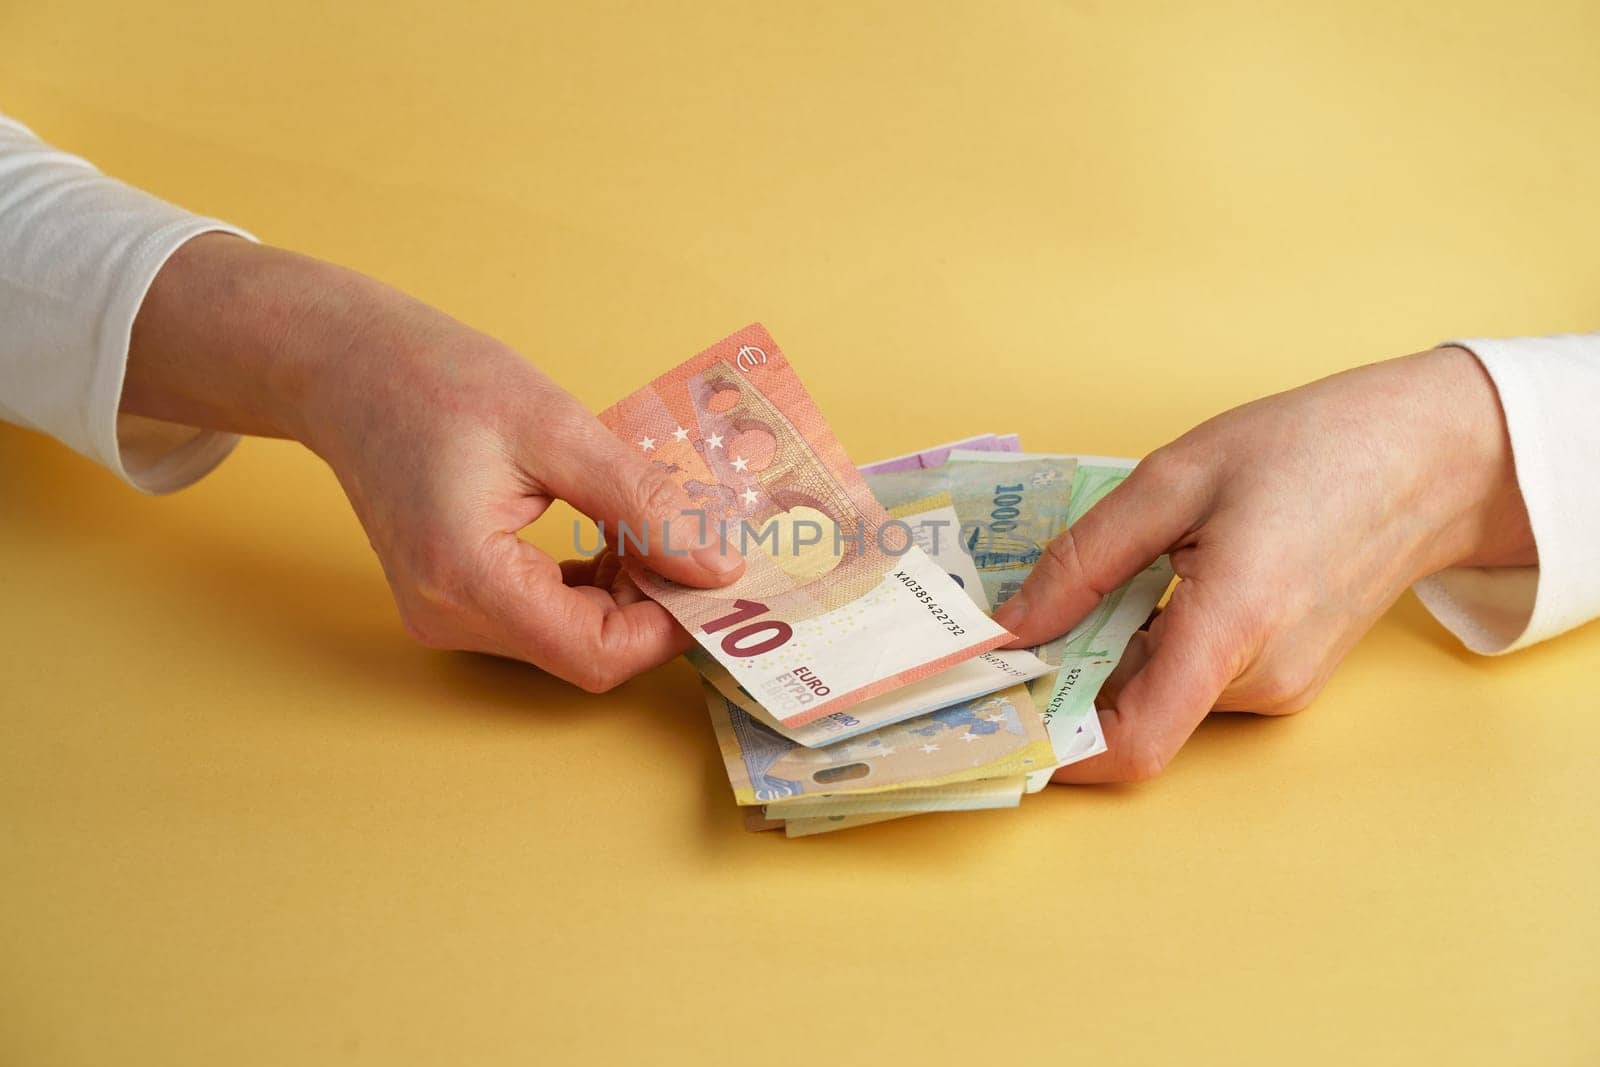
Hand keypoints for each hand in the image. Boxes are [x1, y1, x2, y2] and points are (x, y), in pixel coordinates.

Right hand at [125, 235, 742, 690]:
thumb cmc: (437, 379)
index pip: (595, 654)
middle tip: (697, 536)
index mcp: (467, 578)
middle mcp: (449, 617)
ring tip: (649, 522)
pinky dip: (591, 586)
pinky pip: (543, 616)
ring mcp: (446, 615)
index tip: (715, 572)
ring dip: (627, 593)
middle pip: (586, 650)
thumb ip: (643, 504)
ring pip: (570, 637)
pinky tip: (610, 535)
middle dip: (655, 602)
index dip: (669, 625)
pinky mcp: (452, 600)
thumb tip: (719, 566)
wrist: (344, 365)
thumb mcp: (558, 429)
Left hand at [993, 347, 1535, 783]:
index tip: (998, 713)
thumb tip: (1011, 628)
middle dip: (1066, 678)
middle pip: (1133, 713)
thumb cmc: (1308, 449)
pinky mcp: (1286, 676)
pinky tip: (1152, 581)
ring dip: (1111, 651)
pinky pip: (1195, 677)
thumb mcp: (1173, 479)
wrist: (1431, 456)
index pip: (1132, 743)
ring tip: (1094, 579)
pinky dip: (1153, 643)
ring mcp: (1280, 686)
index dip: (1056, 748)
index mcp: (1232, 628)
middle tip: (1014, 621)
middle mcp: (1260, 679)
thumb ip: (1083, 561)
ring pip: (1161, 694)